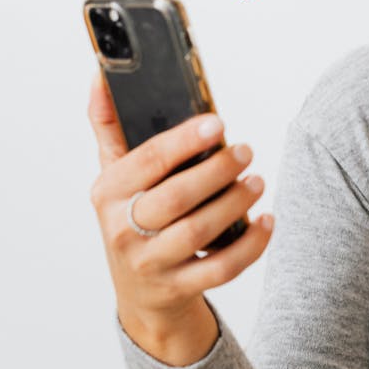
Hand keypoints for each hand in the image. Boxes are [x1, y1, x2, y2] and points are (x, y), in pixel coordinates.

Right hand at [85, 70, 274, 334]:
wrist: (139, 293)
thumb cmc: (131, 218)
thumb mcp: (114, 176)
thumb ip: (109, 126)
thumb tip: (102, 76)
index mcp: (107, 193)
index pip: (146, 161)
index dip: (183, 140)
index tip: (216, 122)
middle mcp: (123, 230)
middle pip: (175, 197)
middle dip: (216, 170)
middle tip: (245, 150)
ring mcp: (150, 264)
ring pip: (199, 231)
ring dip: (235, 202)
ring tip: (257, 181)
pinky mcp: (178, 288)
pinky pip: (221, 268)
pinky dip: (250, 245)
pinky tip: (266, 220)